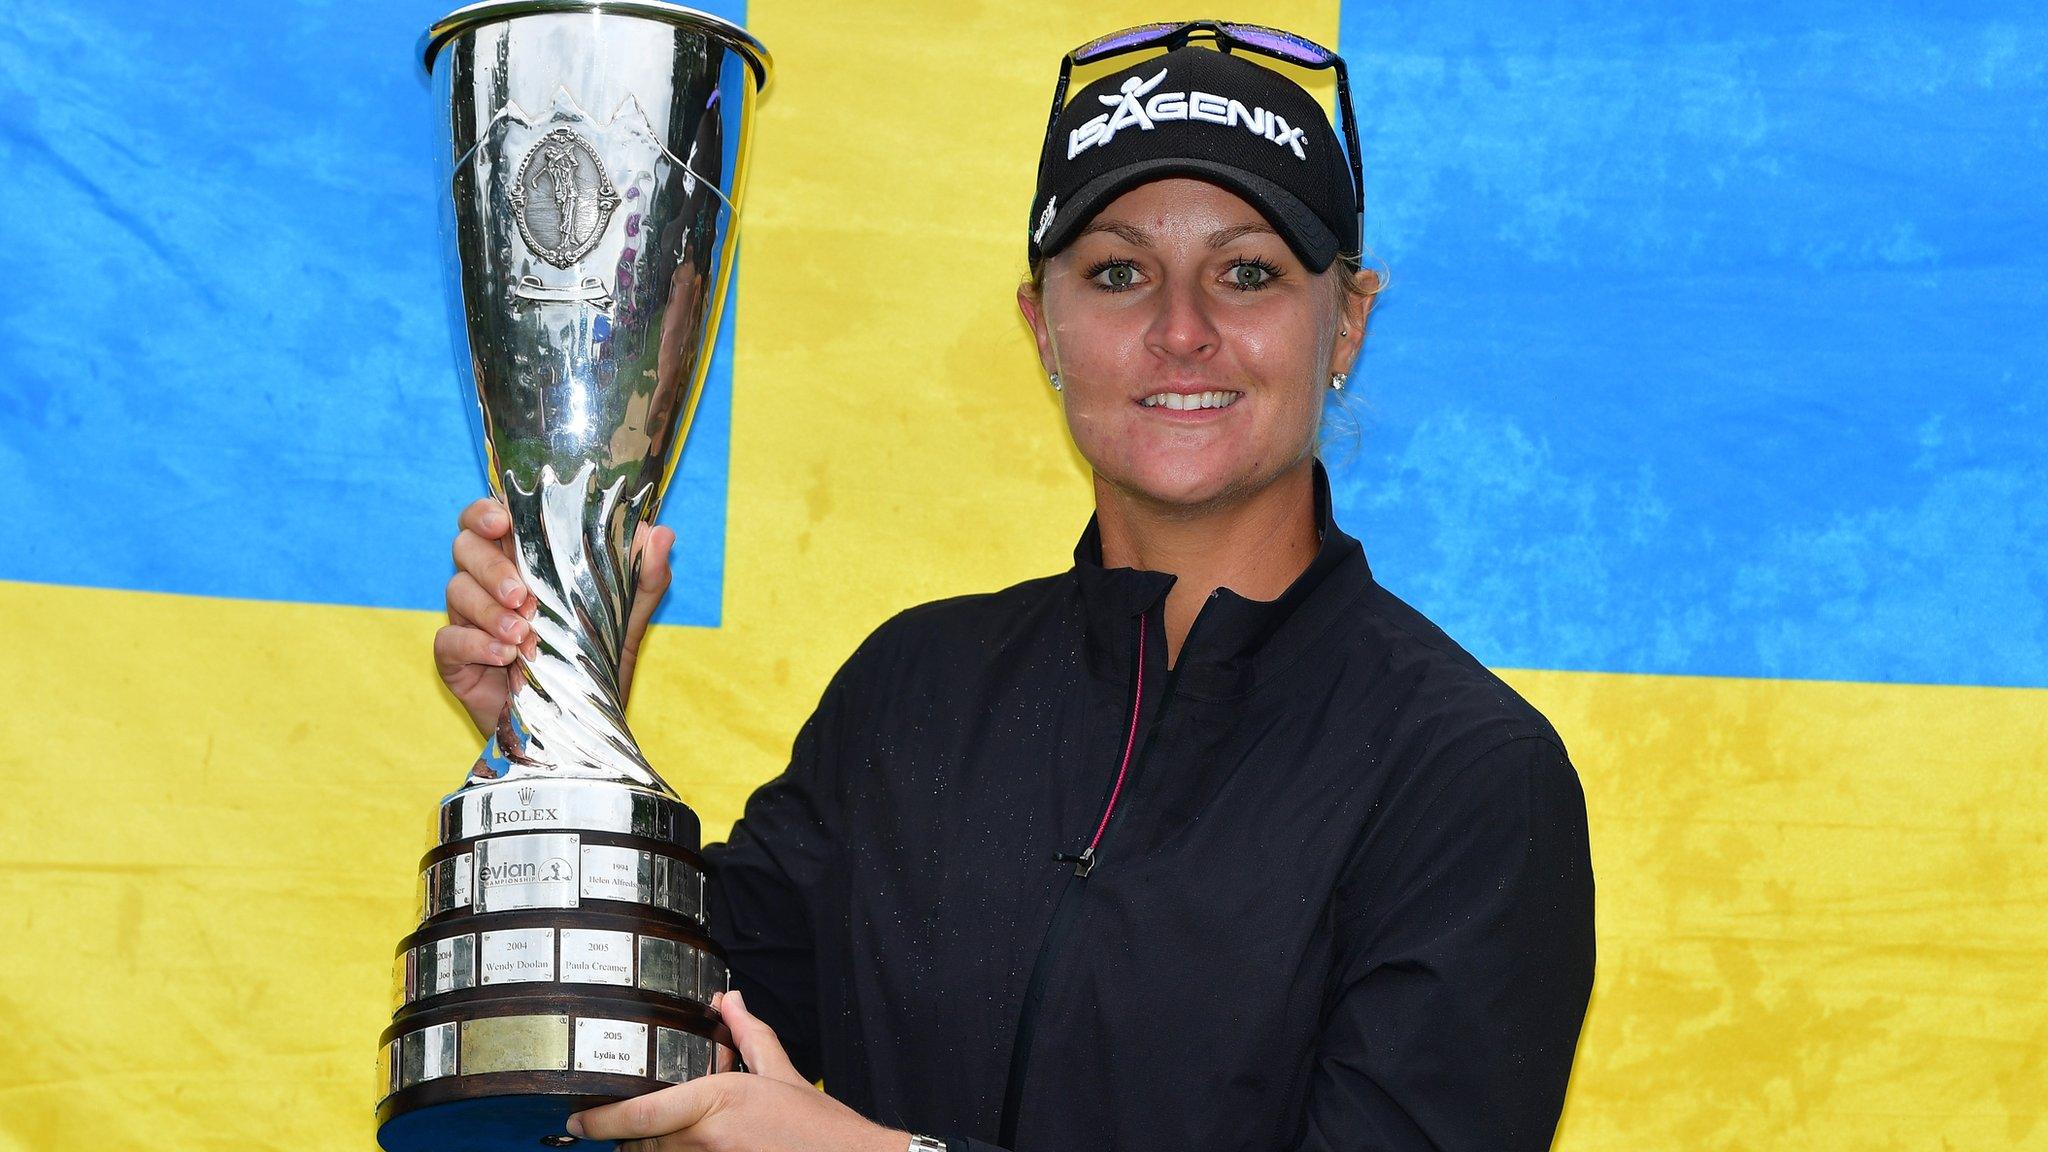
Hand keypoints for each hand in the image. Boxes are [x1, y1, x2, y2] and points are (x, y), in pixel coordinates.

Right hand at [433, 497, 675, 735]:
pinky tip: (504, 656)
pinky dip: (475, 643)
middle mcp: (489, 584)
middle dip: (490, 565)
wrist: (579, 726)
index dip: (485, 511)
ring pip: (456, 591)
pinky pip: (448, 640)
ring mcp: (469, 620)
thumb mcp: (627, 620)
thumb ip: (645, 578)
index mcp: (523, 562)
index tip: (501, 520)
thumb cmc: (594, 663)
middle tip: (521, 594)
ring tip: (522, 633)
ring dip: (488, 608)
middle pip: (465, 548)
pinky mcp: (456, 659)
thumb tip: (661, 532)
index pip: (488, 520)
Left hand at [567, 990, 907, 1151]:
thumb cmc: (817, 1127)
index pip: (640, 1114)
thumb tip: (727, 1001)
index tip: (579, 1121)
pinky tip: (684, 1150)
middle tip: (625, 1126)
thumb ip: (747, 1034)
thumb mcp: (779, 1072)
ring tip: (661, 1140)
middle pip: (640, 1144)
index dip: (601, 1121)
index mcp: (716, 1101)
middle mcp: (706, 1139)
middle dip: (630, 1137)